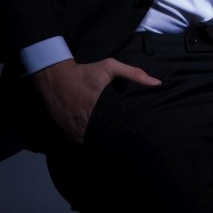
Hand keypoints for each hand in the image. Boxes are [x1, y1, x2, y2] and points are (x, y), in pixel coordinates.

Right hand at [33, 56, 160, 142]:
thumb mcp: (110, 67)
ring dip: (99, 143)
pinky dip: (86, 141)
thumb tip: (157, 83)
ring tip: (111, 145)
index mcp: (99, 106)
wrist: (56, 77)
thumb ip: (133, 74)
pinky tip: (94, 139)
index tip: (133, 134)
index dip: (125, 133)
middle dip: (114, 140)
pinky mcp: (65, 131)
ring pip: (90, 142)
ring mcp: (73, 128)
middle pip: (104, 138)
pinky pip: (78, 142)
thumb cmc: (86, 72)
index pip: (116, 127)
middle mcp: (85, 120)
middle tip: (125, 142)